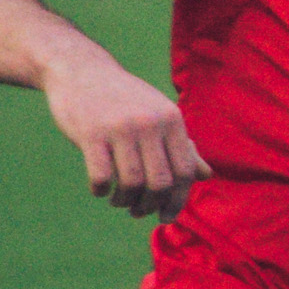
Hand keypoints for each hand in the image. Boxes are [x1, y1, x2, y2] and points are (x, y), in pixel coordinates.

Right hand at [43, 57, 210, 220]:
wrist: (81, 71)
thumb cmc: (125, 99)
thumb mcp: (160, 115)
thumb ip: (183, 146)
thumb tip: (207, 175)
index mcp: (172, 120)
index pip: (185, 171)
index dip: (178, 200)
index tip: (166, 217)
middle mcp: (151, 123)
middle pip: (161, 182)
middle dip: (151, 206)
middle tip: (139, 212)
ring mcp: (121, 128)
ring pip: (133, 183)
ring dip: (126, 201)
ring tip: (120, 201)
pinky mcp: (91, 134)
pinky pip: (102, 177)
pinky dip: (102, 191)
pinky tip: (100, 189)